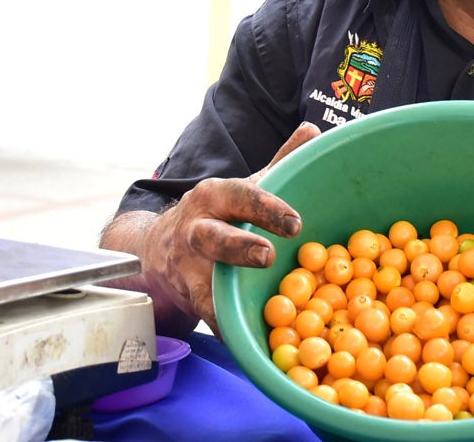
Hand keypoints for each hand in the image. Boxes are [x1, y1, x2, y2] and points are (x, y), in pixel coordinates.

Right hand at [135, 122, 320, 335]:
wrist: (158, 247)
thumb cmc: (218, 213)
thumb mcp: (243, 187)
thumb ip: (280, 162)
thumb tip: (315, 130)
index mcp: (214, 197)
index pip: (239, 195)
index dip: (265, 207)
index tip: (294, 221)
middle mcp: (196, 230)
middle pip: (214, 238)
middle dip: (238, 247)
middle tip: (267, 257)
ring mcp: (187, 268)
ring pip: (204, 284)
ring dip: (225, 298)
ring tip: (247, 312)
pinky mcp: (189, 299)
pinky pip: (209, 318)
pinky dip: (226, 330)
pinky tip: (244, 342)